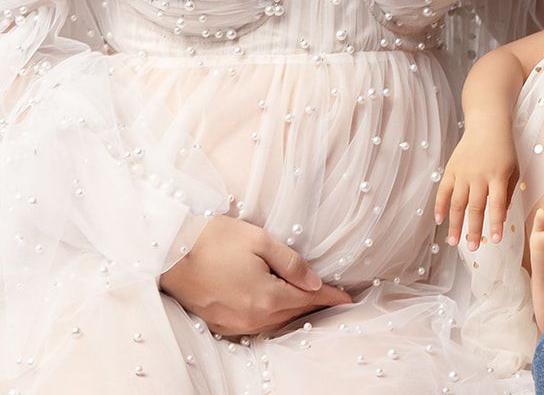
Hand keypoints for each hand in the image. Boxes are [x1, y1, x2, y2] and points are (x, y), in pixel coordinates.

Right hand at [160, 215, 352, 337]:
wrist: (171, 252)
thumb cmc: (215, 239)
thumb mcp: (259, 241)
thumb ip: (291, 263)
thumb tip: (315, 282)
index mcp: (265, 297)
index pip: (308, 300)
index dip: (330, 298)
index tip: (349, 298)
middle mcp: (251, 319)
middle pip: (293, 314)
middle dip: (315, 306)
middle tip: (335, 299)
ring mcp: (234, 325)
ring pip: (274, 323)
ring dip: (294, 314)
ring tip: (312, 304)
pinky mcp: (219, 325)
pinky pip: (255, 327)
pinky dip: (272, 319)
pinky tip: (277, 309)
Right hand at [434, 117, 518, 248]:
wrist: (487, 124)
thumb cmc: (504, 149)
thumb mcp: (514, 169)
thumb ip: (508, 193)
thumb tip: (500, 216)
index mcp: (498, 175)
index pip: (497, 204)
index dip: (496, 223)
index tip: (495, 240)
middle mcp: (479, 175)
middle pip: (476, 207)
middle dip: (474, 230)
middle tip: (473, 248)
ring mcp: (463, 172)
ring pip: (458, 202)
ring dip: (456, 224)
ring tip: (454, 242)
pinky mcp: (452, 168)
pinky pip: (444, 190)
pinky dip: (440, 206)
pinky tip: (439, 221)